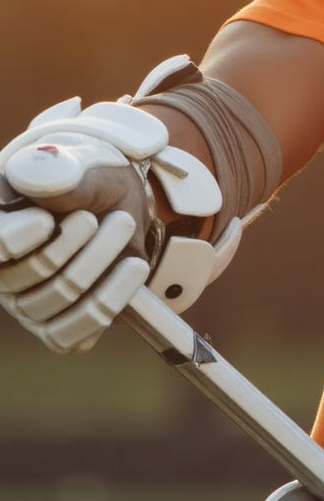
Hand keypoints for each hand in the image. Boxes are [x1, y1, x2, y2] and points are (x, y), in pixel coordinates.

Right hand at [0, 126, 157, 352]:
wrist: (118, 204)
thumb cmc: (89, 182)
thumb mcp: (79, 166)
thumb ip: (56, 173)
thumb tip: (40, 181)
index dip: (19, 236)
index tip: (47, 219)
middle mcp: (3, 272)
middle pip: (34, 272)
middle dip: (80, 240)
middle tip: (109, 215)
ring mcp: (26, 304)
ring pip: (60, 299)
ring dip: (103, 260)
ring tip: (125, 223)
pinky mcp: (55, 328)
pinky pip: (73, 334)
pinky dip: (110, 299)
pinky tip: (133, 264)